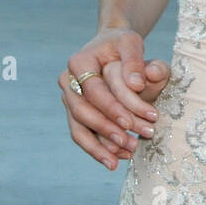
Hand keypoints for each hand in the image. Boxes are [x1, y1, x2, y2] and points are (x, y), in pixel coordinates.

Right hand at [58, 29, 171, 168]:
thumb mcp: (132, 43)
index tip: (131, 122)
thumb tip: (137, 83)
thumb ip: (136, 60)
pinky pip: (82, 135)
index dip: (112, 108)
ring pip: (78, 128)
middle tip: (132, 143)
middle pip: (83, 112)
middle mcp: (68, 81)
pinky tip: (116, 160)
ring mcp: (69, 99)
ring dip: (100, 147)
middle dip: (107, 130)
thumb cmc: (124, 45)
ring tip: (122, 159)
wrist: (113, 48)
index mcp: (80, 62)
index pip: (94, 90)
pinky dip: (98, 149)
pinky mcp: (75, 113)